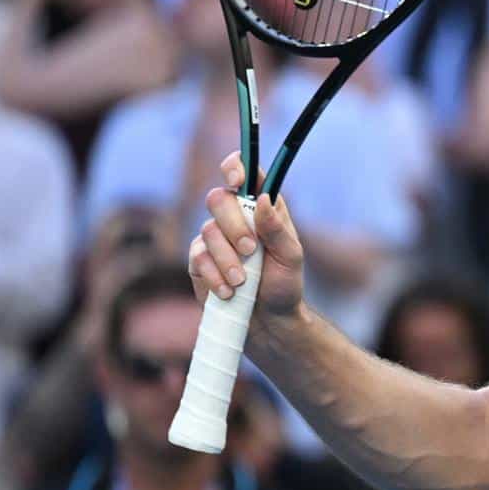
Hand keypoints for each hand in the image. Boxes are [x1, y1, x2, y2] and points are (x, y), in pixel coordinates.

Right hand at [187, 152, 305, 320]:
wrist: (268, 321)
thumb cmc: (284, 285)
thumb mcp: (290, 257)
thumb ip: (277, 228)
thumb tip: (263, 198)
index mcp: (262, 208)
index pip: (245, 174)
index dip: (236, 168)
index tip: (237, 181)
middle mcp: (236, 217)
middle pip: (218, 198)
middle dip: (234, 225)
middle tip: (251, 249)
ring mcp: (215, 238)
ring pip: (208, 230)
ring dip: (227, 258)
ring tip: (243, 280)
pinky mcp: (199, 260)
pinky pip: (197, 257)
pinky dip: (215, 274)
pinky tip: (229, 290)